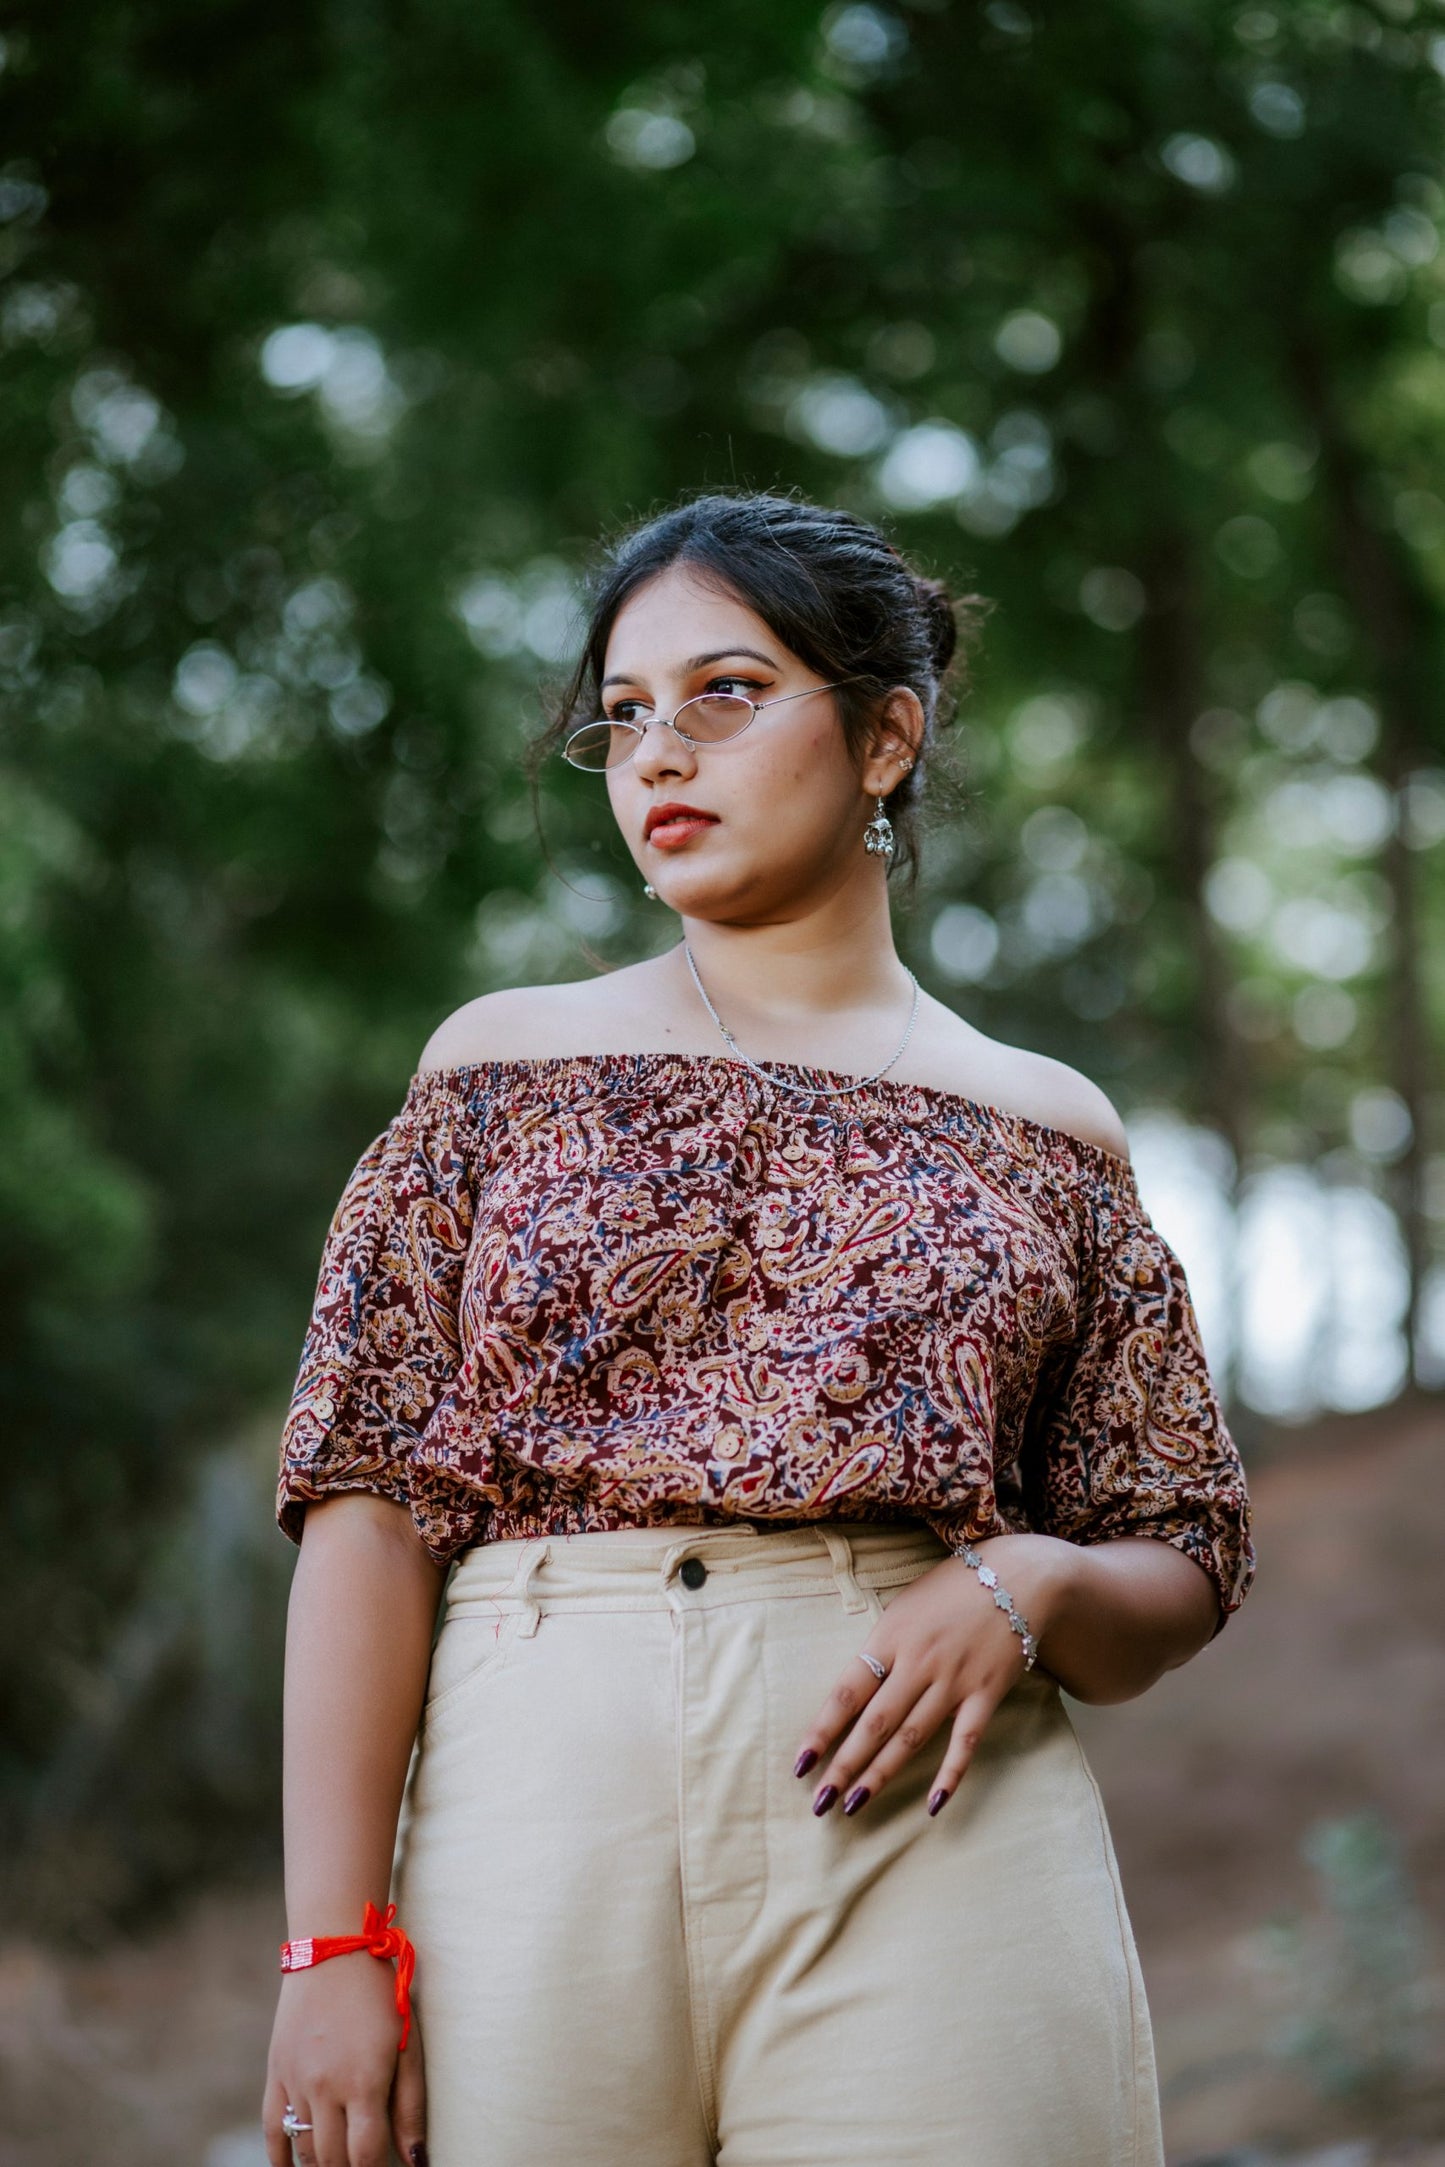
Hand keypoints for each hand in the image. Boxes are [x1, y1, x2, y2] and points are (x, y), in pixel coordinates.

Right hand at [263, 1953, 427, 2166]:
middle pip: (334, 2159)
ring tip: (338, 2165)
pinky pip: (272, 2128)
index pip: (366, 2156)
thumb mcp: (407, 2045)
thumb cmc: (381, 1995)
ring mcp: (296, 2081)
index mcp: (363, 2082)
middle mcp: (325, 2088)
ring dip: (322, 2166)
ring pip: (305, 2148)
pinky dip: (280, 2157)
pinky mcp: (276, 2071)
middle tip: (364, 2165)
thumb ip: (410, 2107)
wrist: (334, 1950)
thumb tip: (416, 2161)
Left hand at [791, 1534, 1076, 1818]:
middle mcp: (918, 1662)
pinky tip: (933, 1804)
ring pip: (911, 1737)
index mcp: (890, 1637)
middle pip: (874, 1723)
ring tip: (855, 1805)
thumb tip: (854, 1691)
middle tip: (819, 1801)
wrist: (1017, 1577)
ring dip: (881, 1774)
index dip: (822, 1731)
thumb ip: (882, 1646)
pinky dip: (950, 1774)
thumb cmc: (952, 1590)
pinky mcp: (987, 1694)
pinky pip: (965, 1741)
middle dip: (844, 1765)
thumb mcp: (905, 1607)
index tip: (801, 1763)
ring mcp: (954, 1680)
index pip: (847, 1693)